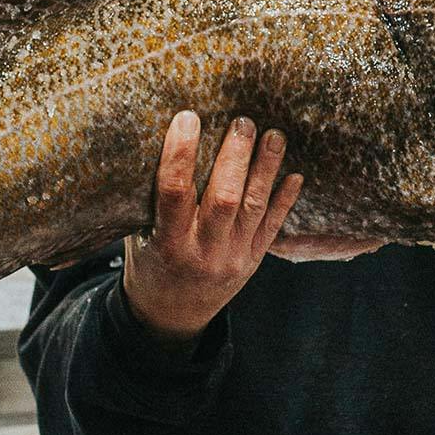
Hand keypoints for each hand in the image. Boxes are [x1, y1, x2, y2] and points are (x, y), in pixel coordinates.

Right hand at [123, 111, 302, 348]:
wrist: (171, 316)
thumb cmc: (150, 264)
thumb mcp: (139, 235)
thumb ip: (152, 199)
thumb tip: (164, 142)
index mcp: (168, 243)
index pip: (174, 193)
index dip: (180, 153)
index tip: (187, 117)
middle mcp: (203, 251)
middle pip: (224, 198)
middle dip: (235, 156)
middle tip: (242, 120)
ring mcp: (233, 258)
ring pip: (253, 208)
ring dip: (265, 169)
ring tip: (274, 135)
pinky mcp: (253, 260)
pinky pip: (272, 227)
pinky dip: (285, 200)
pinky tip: (295, 175)